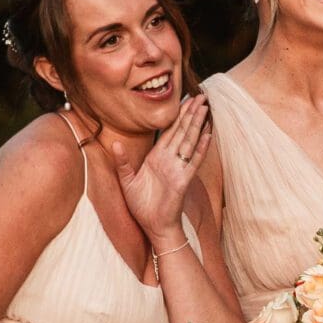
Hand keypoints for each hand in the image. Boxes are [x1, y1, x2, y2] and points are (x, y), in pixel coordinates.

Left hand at [116, 92, 212, 255]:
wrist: (154, 227)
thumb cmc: (143, 207)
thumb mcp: (127, 182)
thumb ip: (122, 163)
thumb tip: (114, 144)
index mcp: (157, 158)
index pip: (169, 132)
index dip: (177, 115)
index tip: (185, 100)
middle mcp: (170, 160)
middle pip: (182, 131)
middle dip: (191, 113)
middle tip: (201, 96)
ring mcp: (178, 168)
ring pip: (189, 141)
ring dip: (197, 124)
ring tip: (205, 108)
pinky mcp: (183, 179)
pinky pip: (193, 160)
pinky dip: (201, 147)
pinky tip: (208, 134)